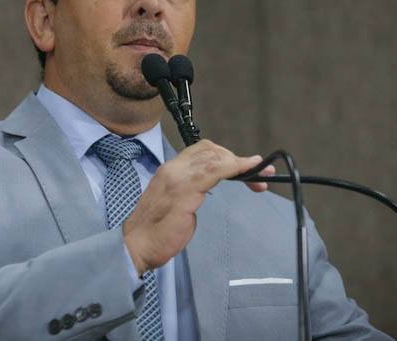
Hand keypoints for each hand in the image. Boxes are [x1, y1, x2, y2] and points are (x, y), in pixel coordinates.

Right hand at [122, 139, 274, 274]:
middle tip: (258, 175)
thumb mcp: (176, 204)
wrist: (136, 246)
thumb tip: (207, 188)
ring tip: (259, 176)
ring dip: (241, 164)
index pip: (202, 151)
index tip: (246, 168)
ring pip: (214, 157)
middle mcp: (173, 169)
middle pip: (211, 150)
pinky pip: (214, 170)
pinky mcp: (184, 191)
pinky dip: (234, 167)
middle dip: (237, 160)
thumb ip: (191, 191)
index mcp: (170, 170)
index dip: (227, 156)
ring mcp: (178, 178)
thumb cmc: (156, 231)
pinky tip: (248, 170)